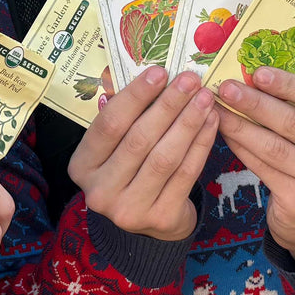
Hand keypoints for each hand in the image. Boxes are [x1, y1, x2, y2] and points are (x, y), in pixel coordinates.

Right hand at [68, 66, 219, 241]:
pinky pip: (186, 174)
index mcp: (82, 166)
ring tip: (205, 98)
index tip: (160, 72)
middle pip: (139, 140)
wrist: (148, 222)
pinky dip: (201, 145)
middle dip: (168, 105)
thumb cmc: (131, 171)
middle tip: (190, 80)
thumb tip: (160, 77)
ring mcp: (130, 209)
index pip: (109, 125)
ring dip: (188, 122)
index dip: (135, 96)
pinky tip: (211, 122)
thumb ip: (128, 119)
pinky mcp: (161, 218)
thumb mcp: (115, 148)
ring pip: (165, 157)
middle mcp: (100, 191)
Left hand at [216, 67, 294, 266]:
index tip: (258, 72)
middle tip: (226, 89)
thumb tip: (252, 77)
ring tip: (218, 111)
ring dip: (241, 126)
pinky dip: (242, 149)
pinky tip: (225, 136)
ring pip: (274, 147)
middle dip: (255, 103)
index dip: (289, 83)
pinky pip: (264, 168)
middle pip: (294, 122)